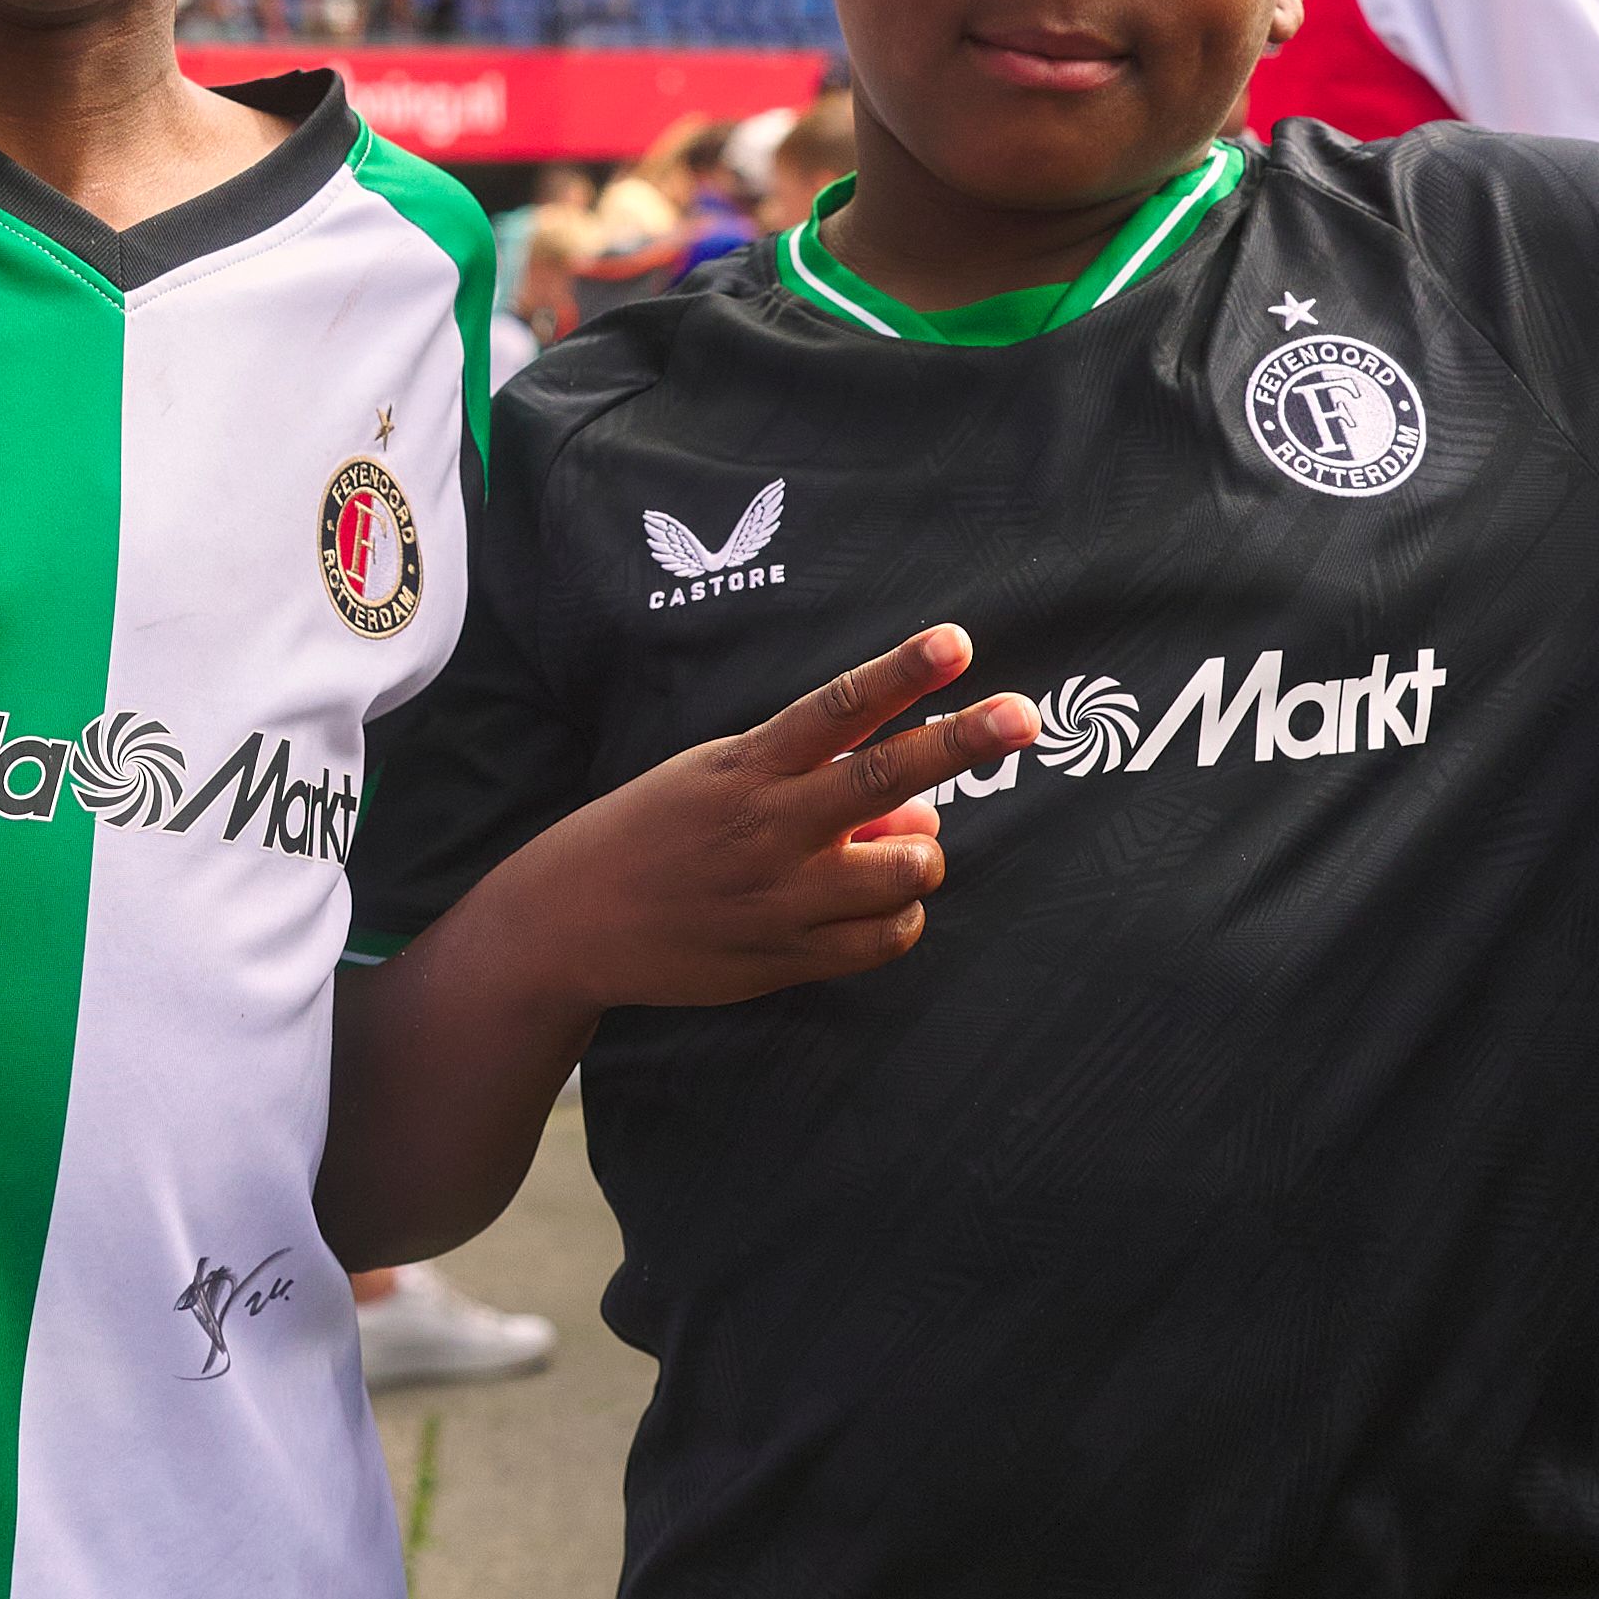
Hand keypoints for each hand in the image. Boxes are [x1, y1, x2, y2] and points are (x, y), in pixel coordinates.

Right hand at [496, 627, 1035, 1012]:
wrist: (574, 921)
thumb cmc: (657, 831)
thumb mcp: (721, 777)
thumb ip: (817, 780)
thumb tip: (923, 807)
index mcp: (747, 766)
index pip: (837, 707)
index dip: (901, 671)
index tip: (958, 640)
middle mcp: (769, 826)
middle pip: (886, 777)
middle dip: (963, 742)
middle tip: (1025, 715)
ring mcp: (781, 896)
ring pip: (907, 868)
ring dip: (920, 854)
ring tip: (891, 850)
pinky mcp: (788, 958)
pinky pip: (890, 937)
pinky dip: (900, 914)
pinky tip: (873, 901)